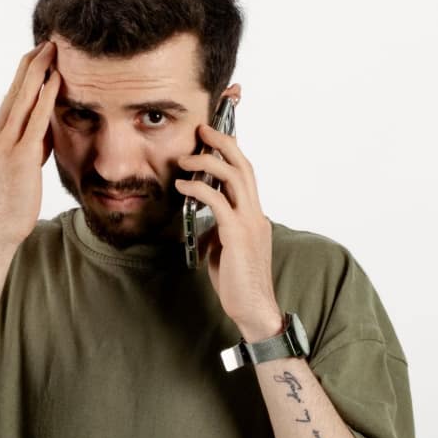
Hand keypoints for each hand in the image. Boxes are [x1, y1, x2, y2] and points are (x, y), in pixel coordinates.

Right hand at [0, 40, 59, 248]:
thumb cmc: (13, 203)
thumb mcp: (20, 167)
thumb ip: (31, 143)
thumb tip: (46, 125)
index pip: (9, 98)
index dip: (24, 75)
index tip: (37, 55)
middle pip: (14, 91)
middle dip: (31, 64)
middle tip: (46, 42)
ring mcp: (5, 145)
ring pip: (22, 99)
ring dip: (38, 71)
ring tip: (51, 50)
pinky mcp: (20, 157)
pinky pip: (35, 120)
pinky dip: (45, 97)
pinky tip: (56, 80)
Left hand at [173, 122, 283, 341]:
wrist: (254, 308)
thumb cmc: (238, 281)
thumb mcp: (225, 247)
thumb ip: (218, 228)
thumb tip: (202, 216)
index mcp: (254, 214)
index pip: (246, 173)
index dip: (232, 151)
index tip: (214, 136)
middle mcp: (255, 213)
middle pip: (243, 165)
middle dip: (223, 142)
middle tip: (202, 129)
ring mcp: (249, 222)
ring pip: (234, 176)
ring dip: (207, 161)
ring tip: (185, 157)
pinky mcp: (237, 235)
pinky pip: (217, 202)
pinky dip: (198, 189)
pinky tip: (182, 186)